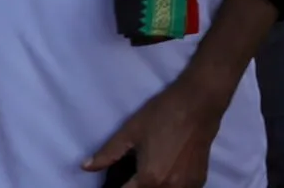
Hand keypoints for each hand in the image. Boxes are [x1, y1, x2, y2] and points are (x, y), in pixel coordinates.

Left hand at [84, 72, 231, 186]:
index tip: (117, 183)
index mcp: (148, 179)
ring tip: (149, 175)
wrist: (198, 103)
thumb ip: (107, 153)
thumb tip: (85, 167)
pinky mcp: (199, 182)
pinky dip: (170, 187)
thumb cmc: (162, 114)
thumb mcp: (130, 131)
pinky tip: (166, 174)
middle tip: (131, 177)